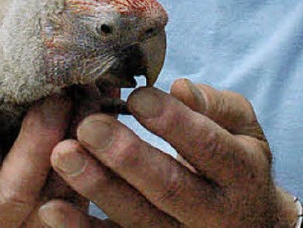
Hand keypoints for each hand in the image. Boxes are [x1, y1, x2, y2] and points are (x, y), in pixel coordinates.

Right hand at [0, 68, 89, 226]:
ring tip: (88, 98)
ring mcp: (28, 226)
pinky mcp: (62, 221)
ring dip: (77, 145)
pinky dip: (97, 150)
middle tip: (53, 96)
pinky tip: (106, 112)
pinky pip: (86, 192)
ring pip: (58, 195)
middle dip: (34, 142)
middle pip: (13, 191)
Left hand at [47, 79, 297, 226]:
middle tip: (89, 125)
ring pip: (139, 222)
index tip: (136, 95)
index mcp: (242, 175)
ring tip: (63, 154)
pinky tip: (51, 208)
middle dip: (127, 158)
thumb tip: (180, 87)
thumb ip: (216, 105)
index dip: (173, 122)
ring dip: (98, 189)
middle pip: (170, 189)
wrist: (251, 227)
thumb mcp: (245, 129)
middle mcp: (215, 216)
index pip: (209, 148)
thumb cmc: (238, 162)